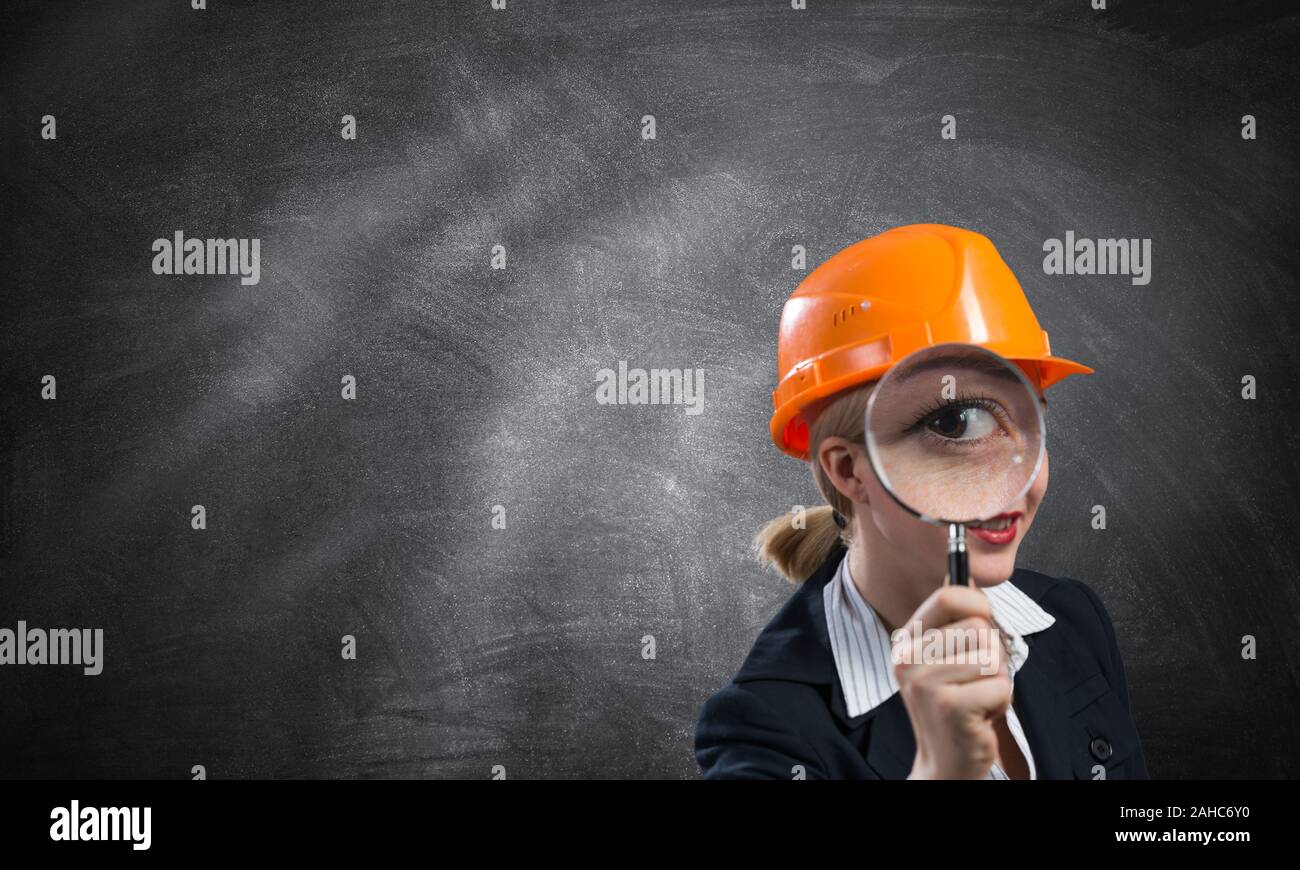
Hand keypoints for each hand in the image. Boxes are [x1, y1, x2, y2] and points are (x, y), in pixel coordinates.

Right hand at [892, 584, 1011, 778]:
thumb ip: (954, 619)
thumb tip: (964, 570)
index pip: (947, 596)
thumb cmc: (954, 705)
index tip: (983, 617)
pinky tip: (979, 715)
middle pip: (979, 627)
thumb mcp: (946, 657)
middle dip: (991, 655)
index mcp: (906, 641)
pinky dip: (1000, 702)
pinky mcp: (949, 706)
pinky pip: (999, 686)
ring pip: (992, 656)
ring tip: (976, 696)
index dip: (977, 602)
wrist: (945, 760)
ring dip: (997, 680)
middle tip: (974, 680)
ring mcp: (925, 683)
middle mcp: (908, 659)